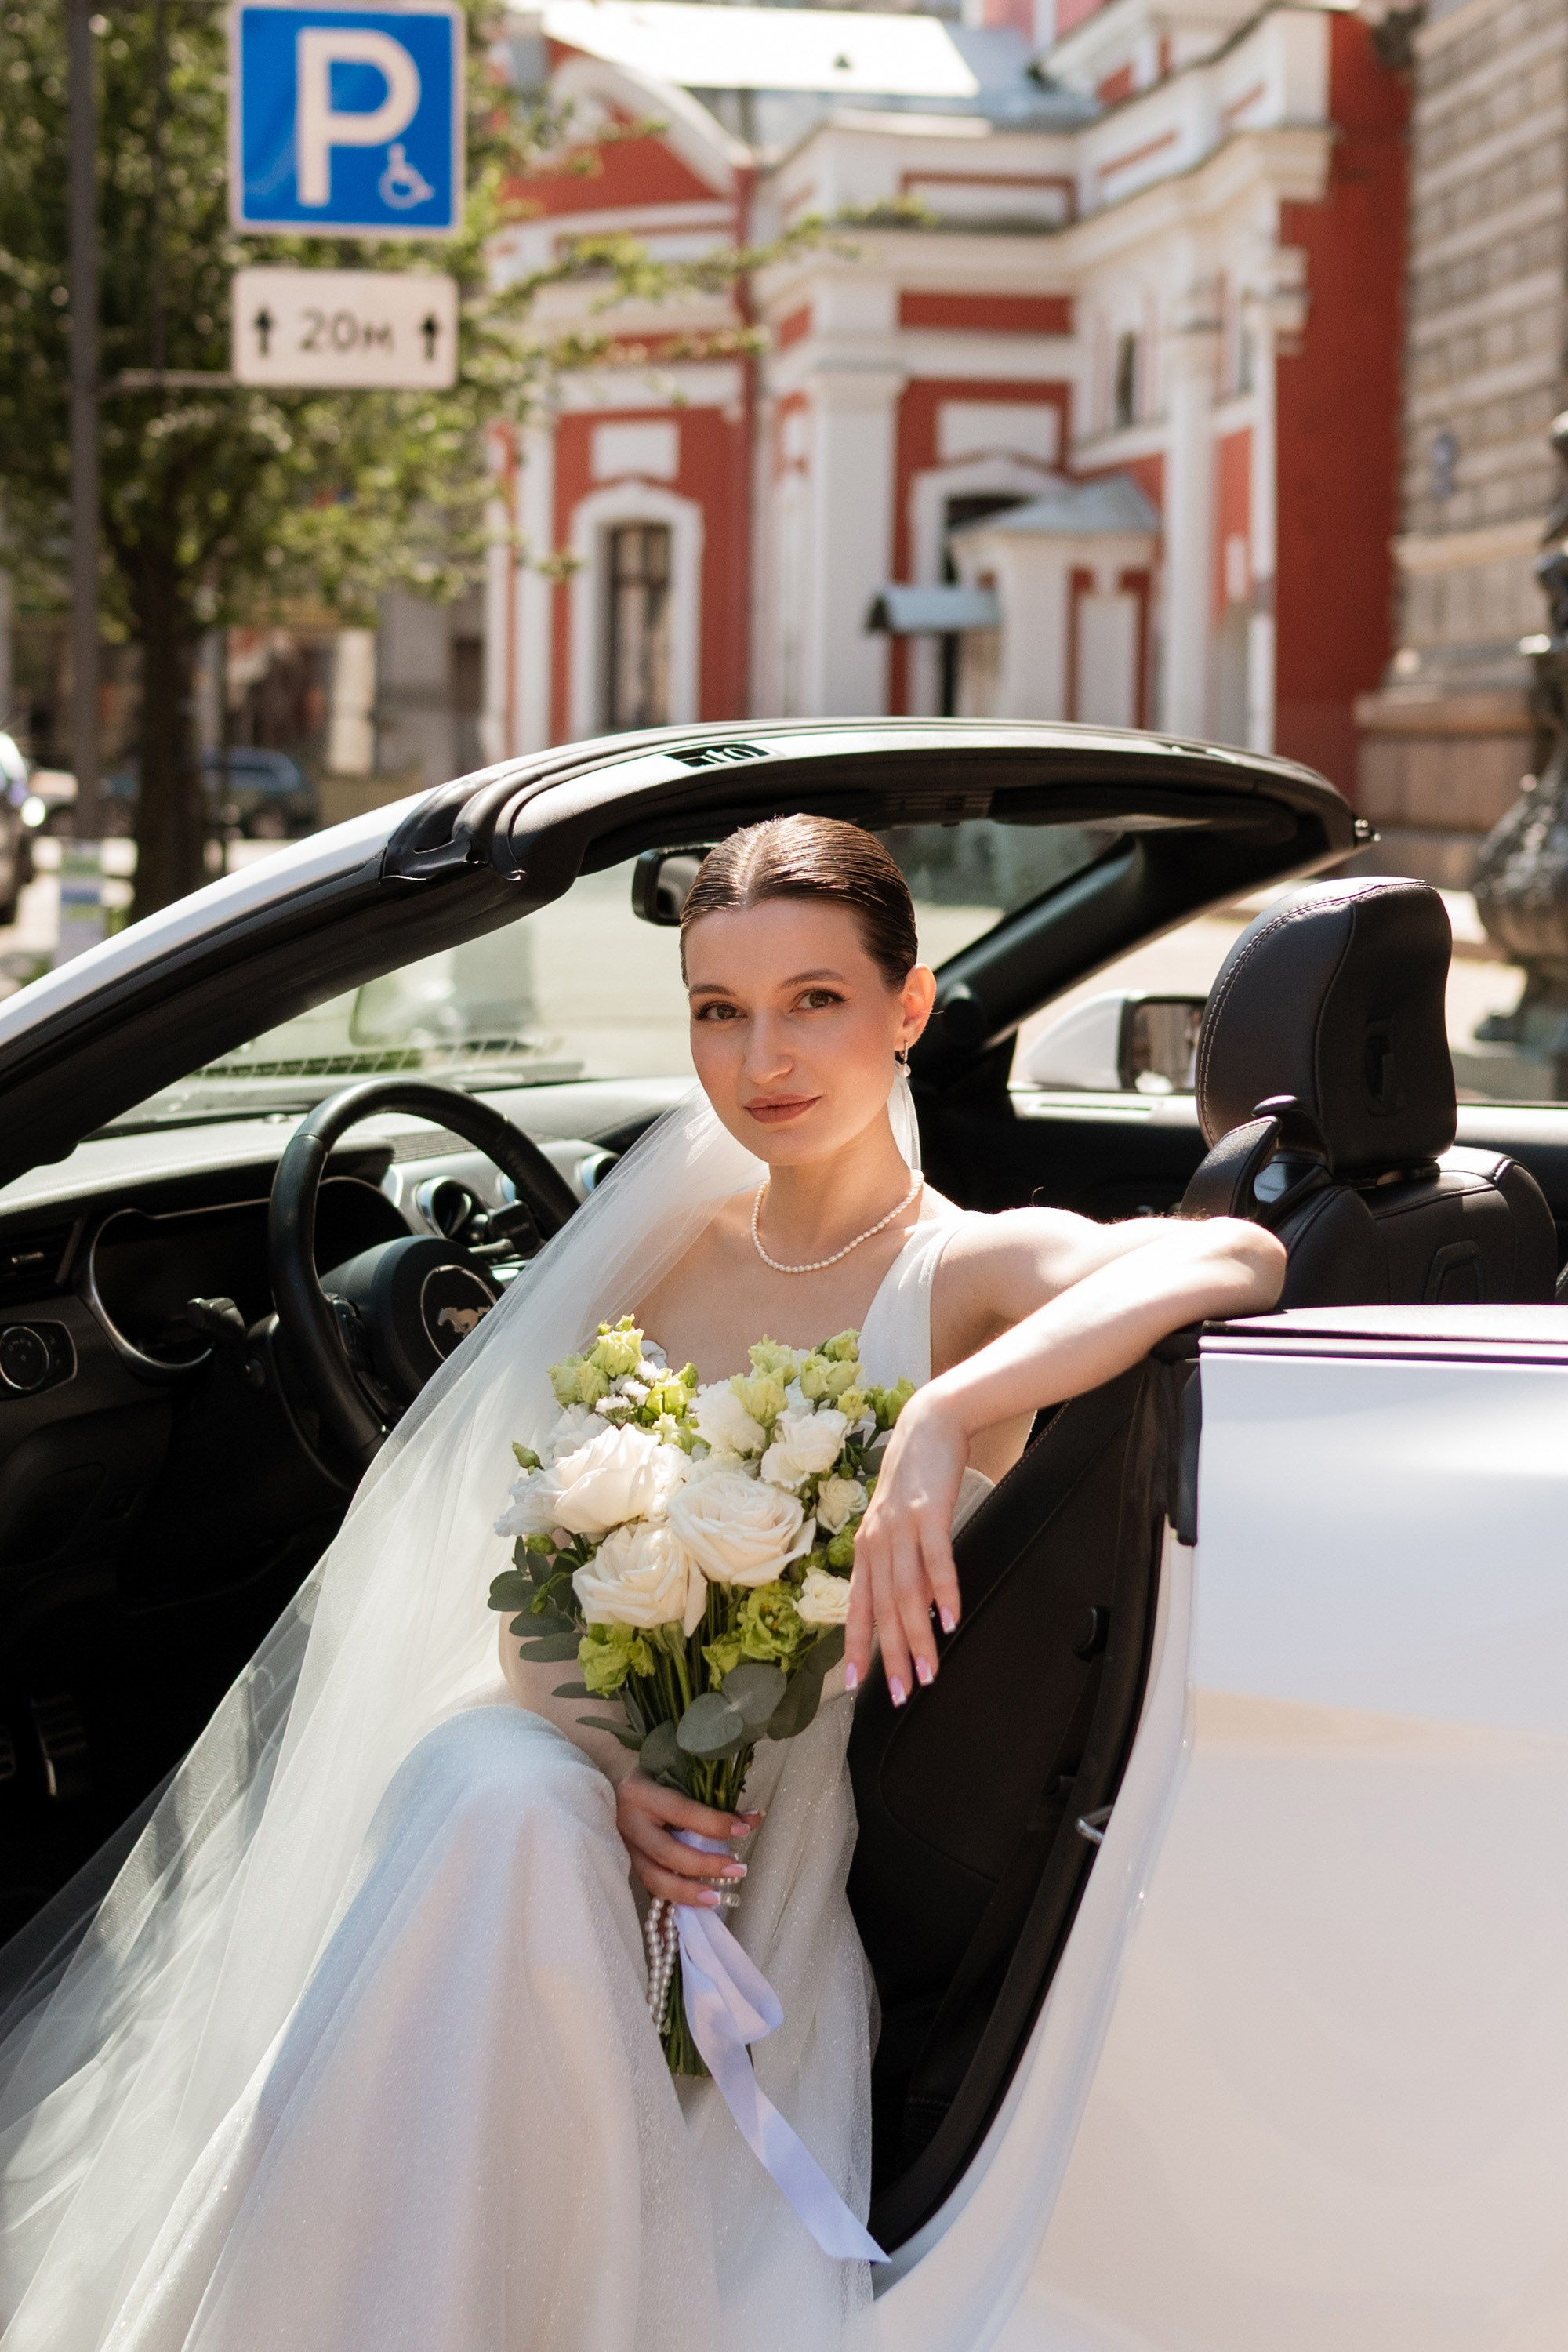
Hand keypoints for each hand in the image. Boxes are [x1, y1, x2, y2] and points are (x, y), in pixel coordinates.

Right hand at [615, 1771, 760, 1905]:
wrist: (617, 1784)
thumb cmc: (655, 1776)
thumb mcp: (676, 1776)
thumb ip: (707, 1798)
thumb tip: (750, 1820)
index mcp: (641, 1793)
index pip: (682, 1812)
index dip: (714, 1824)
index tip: (743, 1829)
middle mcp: (629, 1822)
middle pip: (667, 1852)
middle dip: (705, 1865)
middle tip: (737, 1870)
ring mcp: (625, 1847)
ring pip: (654, 1879)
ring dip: (688, 1892)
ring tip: (717, 1897)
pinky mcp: (628, 1865)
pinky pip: (652, 1887)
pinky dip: (676, 1898)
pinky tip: (697, 1903)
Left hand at [846, 1384, 967, 1705]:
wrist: (929, 1423)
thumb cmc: (916, 1478)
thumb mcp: (898, 1523)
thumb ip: (900, 1562)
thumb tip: (916, 1606)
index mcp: (867, 1549)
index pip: (858, 1607)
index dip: (856, 1647)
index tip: (854, 1685)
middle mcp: (877, 1543)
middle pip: (883, 1610)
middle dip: (890, 1657)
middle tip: (901, 1696)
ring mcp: (901, 1528)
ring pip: (907, 1595)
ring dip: (917, 1638)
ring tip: (928, 1672)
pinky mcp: (929, 1514)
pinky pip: (936, 1562)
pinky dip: (943, 1594)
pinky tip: (950, 1622)